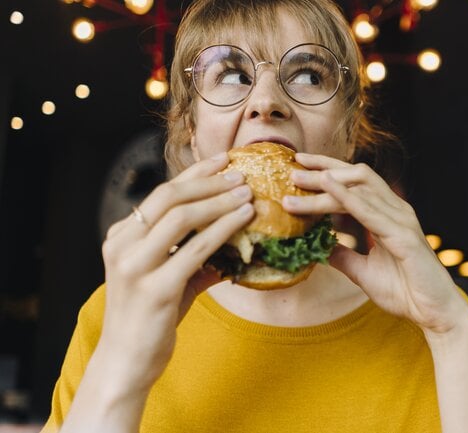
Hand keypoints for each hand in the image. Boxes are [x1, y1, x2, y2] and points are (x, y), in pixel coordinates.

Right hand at [97, 152, 253, 391]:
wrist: (127, 362)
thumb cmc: (150, 319)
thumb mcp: (169, 279)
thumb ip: (194, 257)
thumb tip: (235, 241)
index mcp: (121, 236)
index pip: (161, 194)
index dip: (195, 174)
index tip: (223, 161)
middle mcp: (123, 245)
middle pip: (169, 197)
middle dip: (209, 182)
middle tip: (240, 175)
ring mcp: (135, 266)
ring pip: (181, 217)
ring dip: (219, 202)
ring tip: (248, 194)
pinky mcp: (155, 289)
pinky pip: (195, 250)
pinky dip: (223, 230)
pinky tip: (244, 220)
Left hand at [284, 153, 467, 335]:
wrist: (433, 313)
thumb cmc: (405, 291)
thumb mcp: (363, 271)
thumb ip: (343, 255)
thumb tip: (319, 247)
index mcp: (388, 215)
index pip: (356, 183)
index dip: (328, 171)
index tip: (298, 167)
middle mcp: (396, 211)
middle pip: (357, 176)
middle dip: (324, 168)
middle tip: (292, 167)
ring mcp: (401, 220)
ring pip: (359, 190)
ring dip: (326, 183)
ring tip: (298, 180)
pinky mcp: (403, 236)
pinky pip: (370, 211)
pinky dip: (346, 196)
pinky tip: (327, 187)